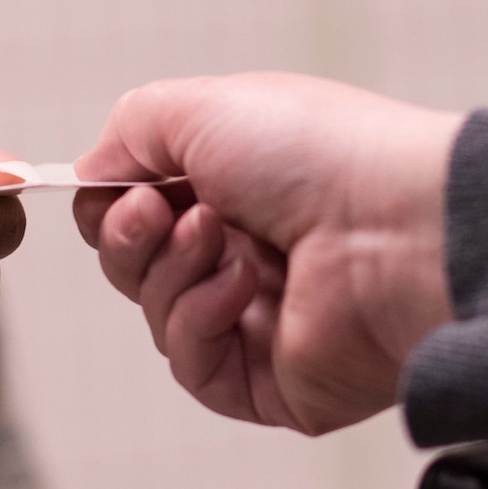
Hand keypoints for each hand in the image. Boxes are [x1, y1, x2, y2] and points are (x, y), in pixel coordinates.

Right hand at [74, 72, 464, 434]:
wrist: (397, 223)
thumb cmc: (317, 153)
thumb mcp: (201, 108)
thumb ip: (129, 132)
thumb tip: (90, 175)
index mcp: (232, 188)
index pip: (137, 210)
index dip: (112, 204)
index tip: (117, 190)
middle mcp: (242, 251)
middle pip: (135, 265)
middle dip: (129, 236)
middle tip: (156, 212)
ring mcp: (255, 318)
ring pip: (156, 312)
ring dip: (173, 271)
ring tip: (222, 239)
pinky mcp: (268, 380)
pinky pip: (191, 364)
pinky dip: (199, 320)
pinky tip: (241, 288)